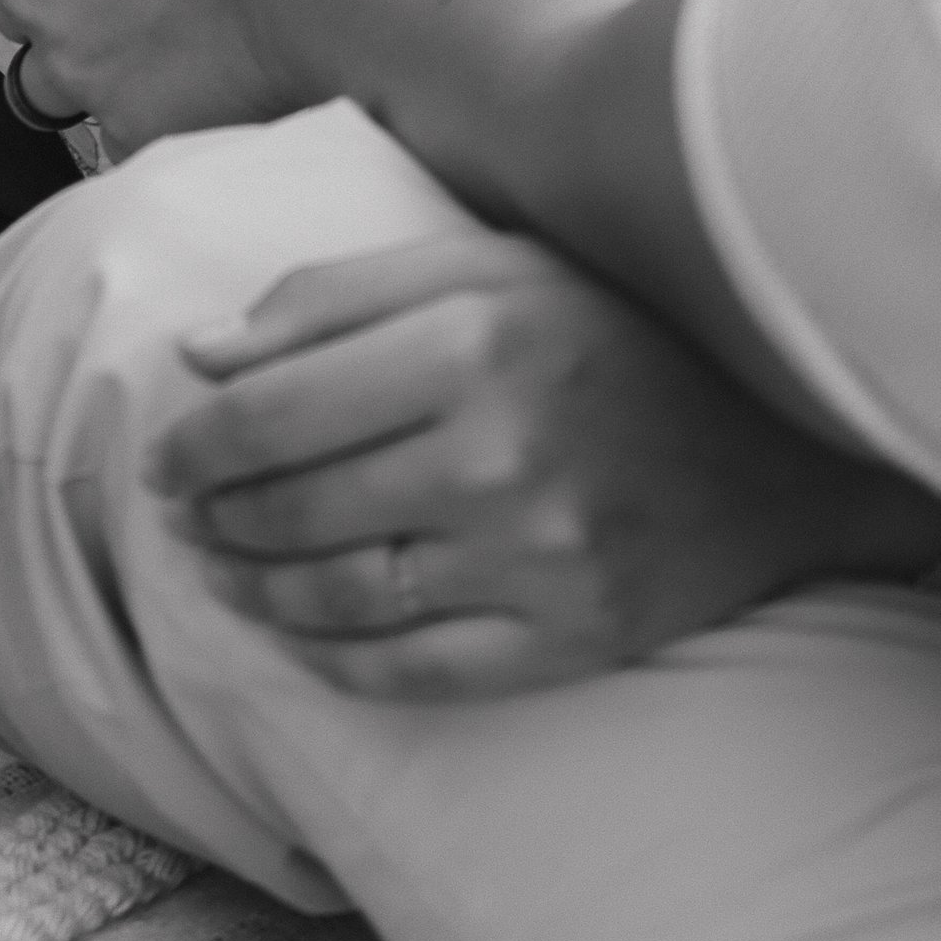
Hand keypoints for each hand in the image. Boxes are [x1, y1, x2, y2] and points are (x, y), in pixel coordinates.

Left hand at [148, 232, 940, 699]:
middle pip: (293, 509)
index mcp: (471, 344)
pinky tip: (293, 632)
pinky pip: (412, 672)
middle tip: (183, 514)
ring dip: (252, 591)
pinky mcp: (571, 639)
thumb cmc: (606, 333)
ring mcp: (537, 560)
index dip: (195, 443)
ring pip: (337, 597)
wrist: (775, 448)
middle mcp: (501, 456)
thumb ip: (332, 298)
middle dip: (213, 517)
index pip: (272, 413)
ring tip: (220, 569)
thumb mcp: (480, 269)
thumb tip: (199, 358)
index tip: (164, 454)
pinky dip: (330, 659)